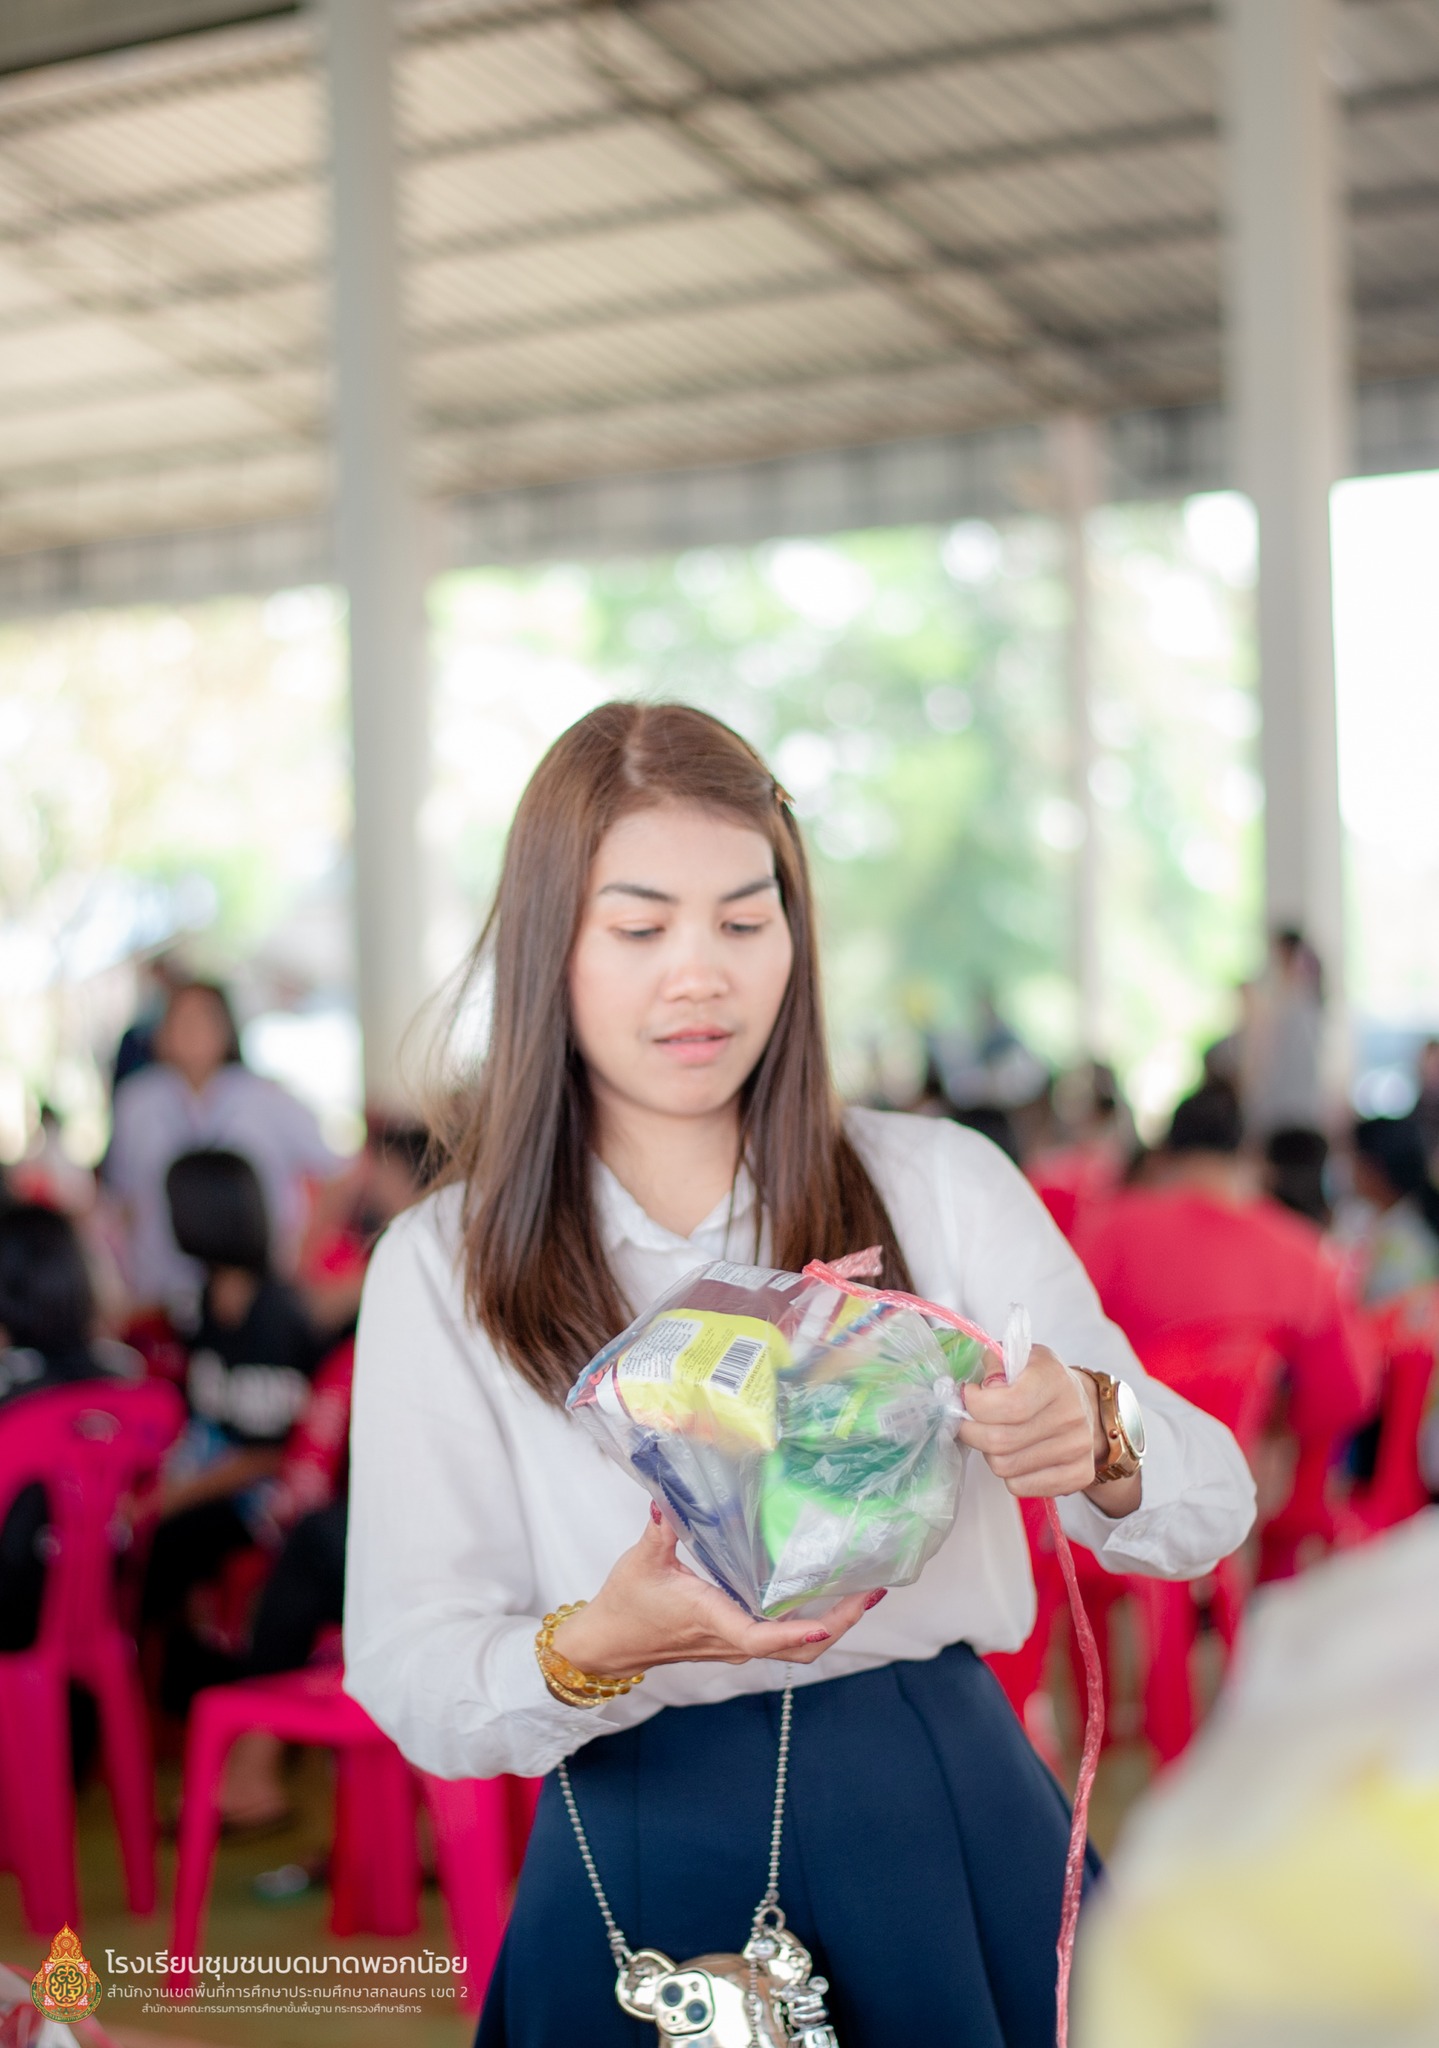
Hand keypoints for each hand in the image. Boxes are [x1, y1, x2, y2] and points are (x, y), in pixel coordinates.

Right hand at [550, 1506, 883, 1679]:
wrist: (607, 1646)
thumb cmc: (625, 1606)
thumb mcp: (642, 1561)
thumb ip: (661, 1527)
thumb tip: (668, 1496)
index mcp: (713, 1621)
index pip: (762, 1637)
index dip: (796, 1633)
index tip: (829, 1620)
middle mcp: (731, 1640)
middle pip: (799, 1650)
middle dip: (839, 1624)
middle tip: (871, 1593)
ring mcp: (734, 1644)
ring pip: (795, 1647)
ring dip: (831, 1623)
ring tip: (861, 1589)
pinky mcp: (732, 1640)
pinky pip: (780, 1637)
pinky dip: (808, 1621)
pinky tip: (822, 1591)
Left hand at [958, 1346, 1141, 1516]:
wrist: (1084, 1406)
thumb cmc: (1042, 1380)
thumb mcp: (1019, 1357)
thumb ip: (995, 1364)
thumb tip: (980, 1390)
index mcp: (1054, 1379)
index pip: (1009, 1404)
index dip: (976, 1404)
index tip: (969, 1396)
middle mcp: (1071, 1415)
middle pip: (1000, 1441)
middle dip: (971, 1431)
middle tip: (968, 1422)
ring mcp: (1078, 1448)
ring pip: (1005, 1467)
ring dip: (988, 1453)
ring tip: (994, 1436)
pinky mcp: (1079, 1476)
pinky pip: (1020, 1487)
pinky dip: (1008, 1474)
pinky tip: (1014, 1454)